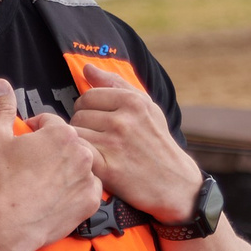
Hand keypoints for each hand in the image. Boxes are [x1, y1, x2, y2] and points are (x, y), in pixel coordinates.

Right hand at [0, 78, 104, 250]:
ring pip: (79, 166)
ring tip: (43, 182)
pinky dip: (74, 192)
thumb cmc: (2, 180)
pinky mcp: (90, 202)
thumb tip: (1, 83)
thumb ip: (2, 107)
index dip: (34, 132)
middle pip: (68, 143)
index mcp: (62, 133)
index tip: (23, 145)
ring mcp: (89, 178)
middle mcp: (82, 152)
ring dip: (65, 169)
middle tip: (32, 165)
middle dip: (52, 150)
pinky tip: (56, 197)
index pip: (50, 123)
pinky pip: (86, 190)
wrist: (9, 224)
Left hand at [70, 63, 200, 222]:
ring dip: (80, 142)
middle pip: (78, 115)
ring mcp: (115, 145)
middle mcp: (123, 121)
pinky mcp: (107, 168)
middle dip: (82, 125)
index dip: (87, 108)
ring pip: (75, 134)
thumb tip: (87, 68)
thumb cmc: (157, 142)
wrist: (174, 183)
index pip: (88, 96)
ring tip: (94, 149)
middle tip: (95, 137)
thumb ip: (115, 84)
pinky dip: (81, 157)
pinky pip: (79, 153)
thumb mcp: (147, 107)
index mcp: (133, 102)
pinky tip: (91, 161)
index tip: (96, 120)